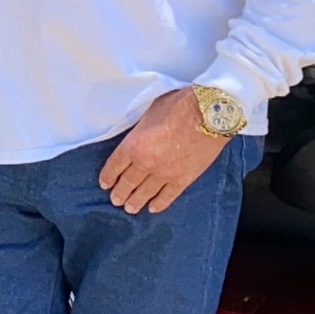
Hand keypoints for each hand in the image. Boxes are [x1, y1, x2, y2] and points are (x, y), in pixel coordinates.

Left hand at [98, 88, 232, 214]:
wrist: (209, 114)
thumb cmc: (179, 105)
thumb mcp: (149, 111)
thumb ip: (139, 129)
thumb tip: (136, 134)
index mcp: (134, 145)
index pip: (114, 166)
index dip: (108, 177)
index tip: (105, 184)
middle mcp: (146, 163)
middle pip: (127, 183)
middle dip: (120, 193)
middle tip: (116, 200)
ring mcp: (165, 174)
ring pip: (145, 193)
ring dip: (135, 202)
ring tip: (130, 209)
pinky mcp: (183, 179)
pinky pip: (167, 196)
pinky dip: (159, 204)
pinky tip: (153, 208)